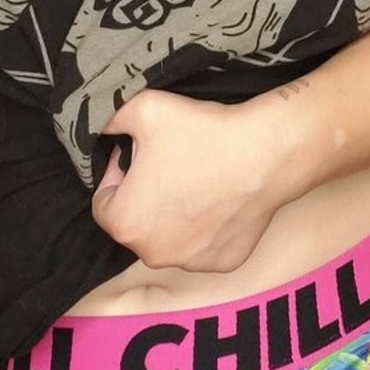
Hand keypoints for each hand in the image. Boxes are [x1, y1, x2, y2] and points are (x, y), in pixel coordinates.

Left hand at [90, 89, 287, 271]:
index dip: (117, 174)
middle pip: (137, 222)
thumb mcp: (143, 108)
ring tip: (197, 177)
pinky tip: (219, 196)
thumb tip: (103, 129)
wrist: (266, 151)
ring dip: (175, 212)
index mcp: (125, 222)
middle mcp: (152, 253)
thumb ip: (110, 120)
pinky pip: (204, 244)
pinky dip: (207, 225)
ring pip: (170, 235)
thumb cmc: (203, 133)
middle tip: (169, 162)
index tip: (138, 155)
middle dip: (146, 194)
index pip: (104, 202)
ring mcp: (191, 262)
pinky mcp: (222, 262)